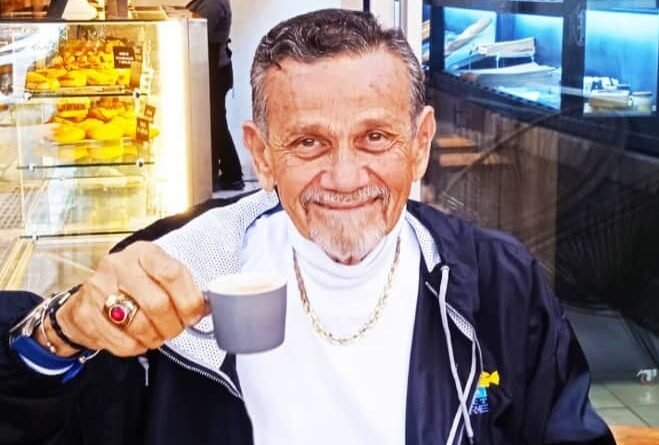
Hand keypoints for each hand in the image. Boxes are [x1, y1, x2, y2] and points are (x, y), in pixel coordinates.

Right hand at [36, 241, 206, 356]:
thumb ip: (182, 287)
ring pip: (140, 325)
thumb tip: (207, 307)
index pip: (172, 274)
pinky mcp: (85, 314)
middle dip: (174, 324)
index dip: (189, 300)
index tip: (195, 314)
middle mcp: (118, 265)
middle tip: (176, 329)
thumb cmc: (133, 286)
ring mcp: (98, 289)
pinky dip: (138, 347)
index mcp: (143, 252)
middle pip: (157, 304)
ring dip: (156, 338)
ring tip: (158, 335)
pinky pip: (122, 342)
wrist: (88, 299)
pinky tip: (139, 339)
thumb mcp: (158, 275)